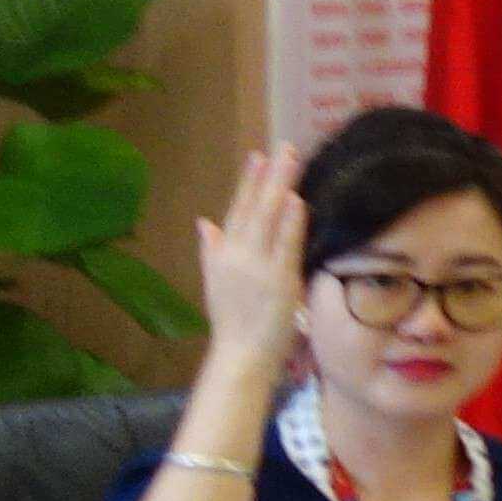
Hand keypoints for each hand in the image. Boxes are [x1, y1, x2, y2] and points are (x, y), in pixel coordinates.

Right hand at [195, 144, 308, 369]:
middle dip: (268, 175)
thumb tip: (203, 222)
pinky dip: (290, 222)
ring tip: (290, 161)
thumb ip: (211, 249)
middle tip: (282, 146)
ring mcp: (257, 266)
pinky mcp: (278, 280)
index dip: (247, 182)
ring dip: (280, 188)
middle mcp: (236, 254)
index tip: (257, 155)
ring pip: (268, 219)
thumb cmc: (235, 320)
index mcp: (222, 253)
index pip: (236, 210)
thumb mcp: (215, 280)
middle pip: (254, 207)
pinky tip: (297, 201)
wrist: (241, 353)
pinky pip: (285, 246)